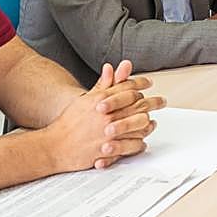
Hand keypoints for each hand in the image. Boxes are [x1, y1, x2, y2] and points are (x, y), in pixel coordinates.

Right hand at [45, 64, 162, 171]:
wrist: (54, 145)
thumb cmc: (68, 122)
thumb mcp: (85, 99)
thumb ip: (103, 84)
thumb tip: (112, 67)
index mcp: (102, 100)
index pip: (129, 87)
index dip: (142, 83)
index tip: (149, 82)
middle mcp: (108, 115)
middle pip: (139, 105)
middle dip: (154, 102)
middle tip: (162, 101)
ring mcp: (109, 132)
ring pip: (139, 125)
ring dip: (148, 124)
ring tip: (152, 123)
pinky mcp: (109, 149)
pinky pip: (132, 146)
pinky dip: (139, 144)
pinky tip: (142, 142)